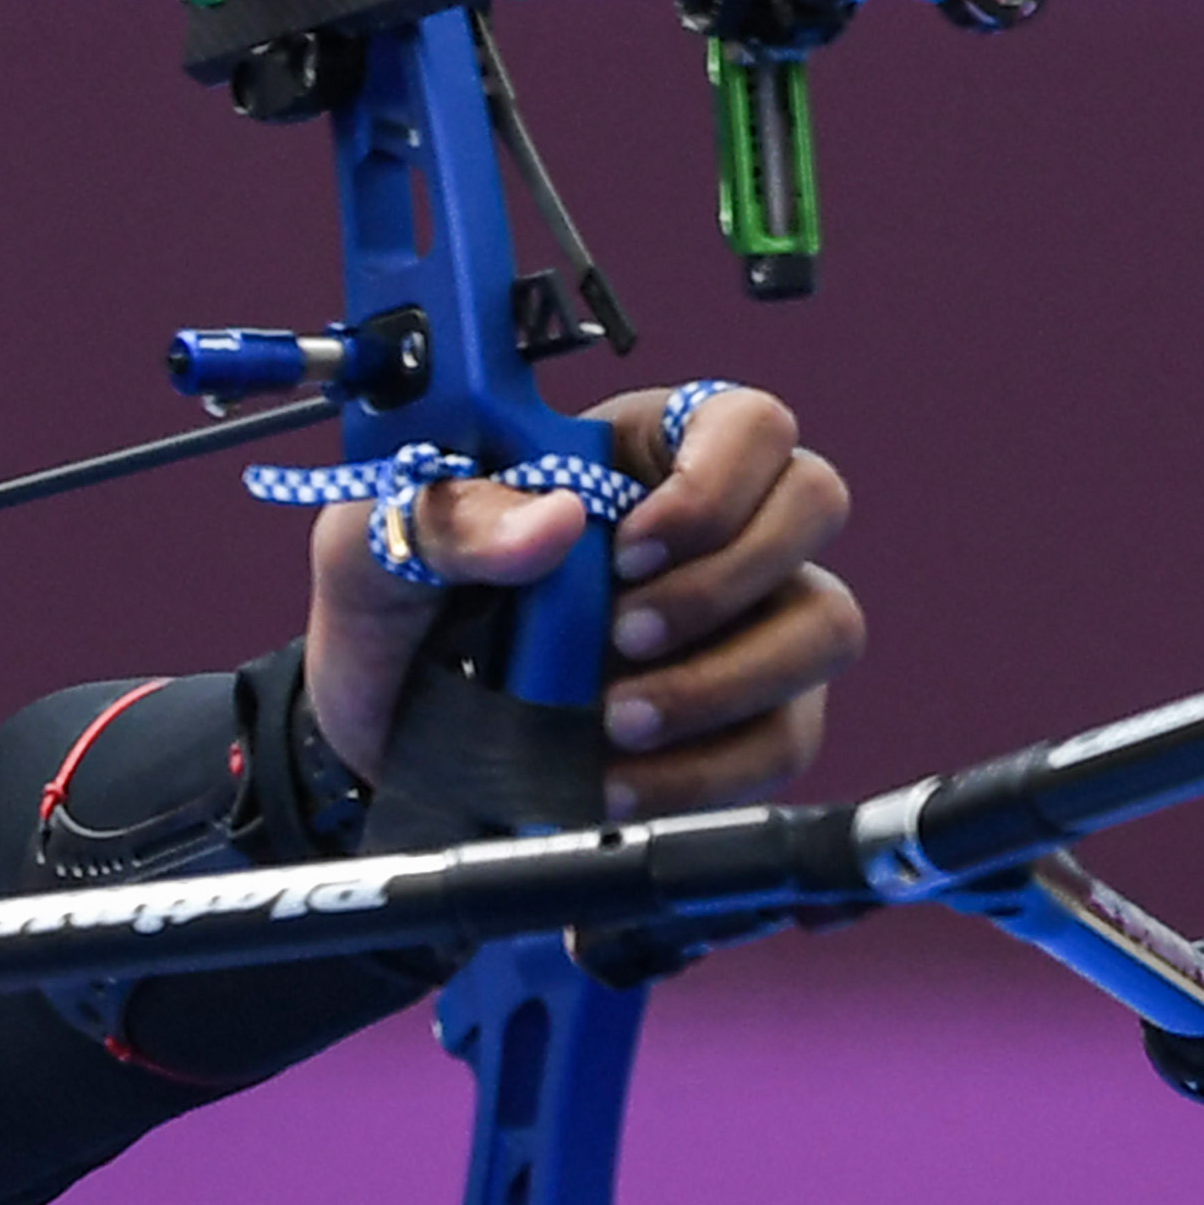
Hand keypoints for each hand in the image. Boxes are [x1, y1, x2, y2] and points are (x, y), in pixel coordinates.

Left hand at [302, 385, 862, 821]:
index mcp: (634, 453)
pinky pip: (784, 738)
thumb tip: (553, 521)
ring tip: (614, 721)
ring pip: (825, 626)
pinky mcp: (744, 721)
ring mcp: (743, 625)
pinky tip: (618, 782)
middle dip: (727, 580)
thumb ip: (449, 518)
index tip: (627, 548)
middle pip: (813, 505)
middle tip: (622, 635)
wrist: (378, 734)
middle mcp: (712, 530)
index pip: (745, 422)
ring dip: (728, 680)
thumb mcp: (380, 546)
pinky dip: (706, 770)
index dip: (715, 479)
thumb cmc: (394, 608)